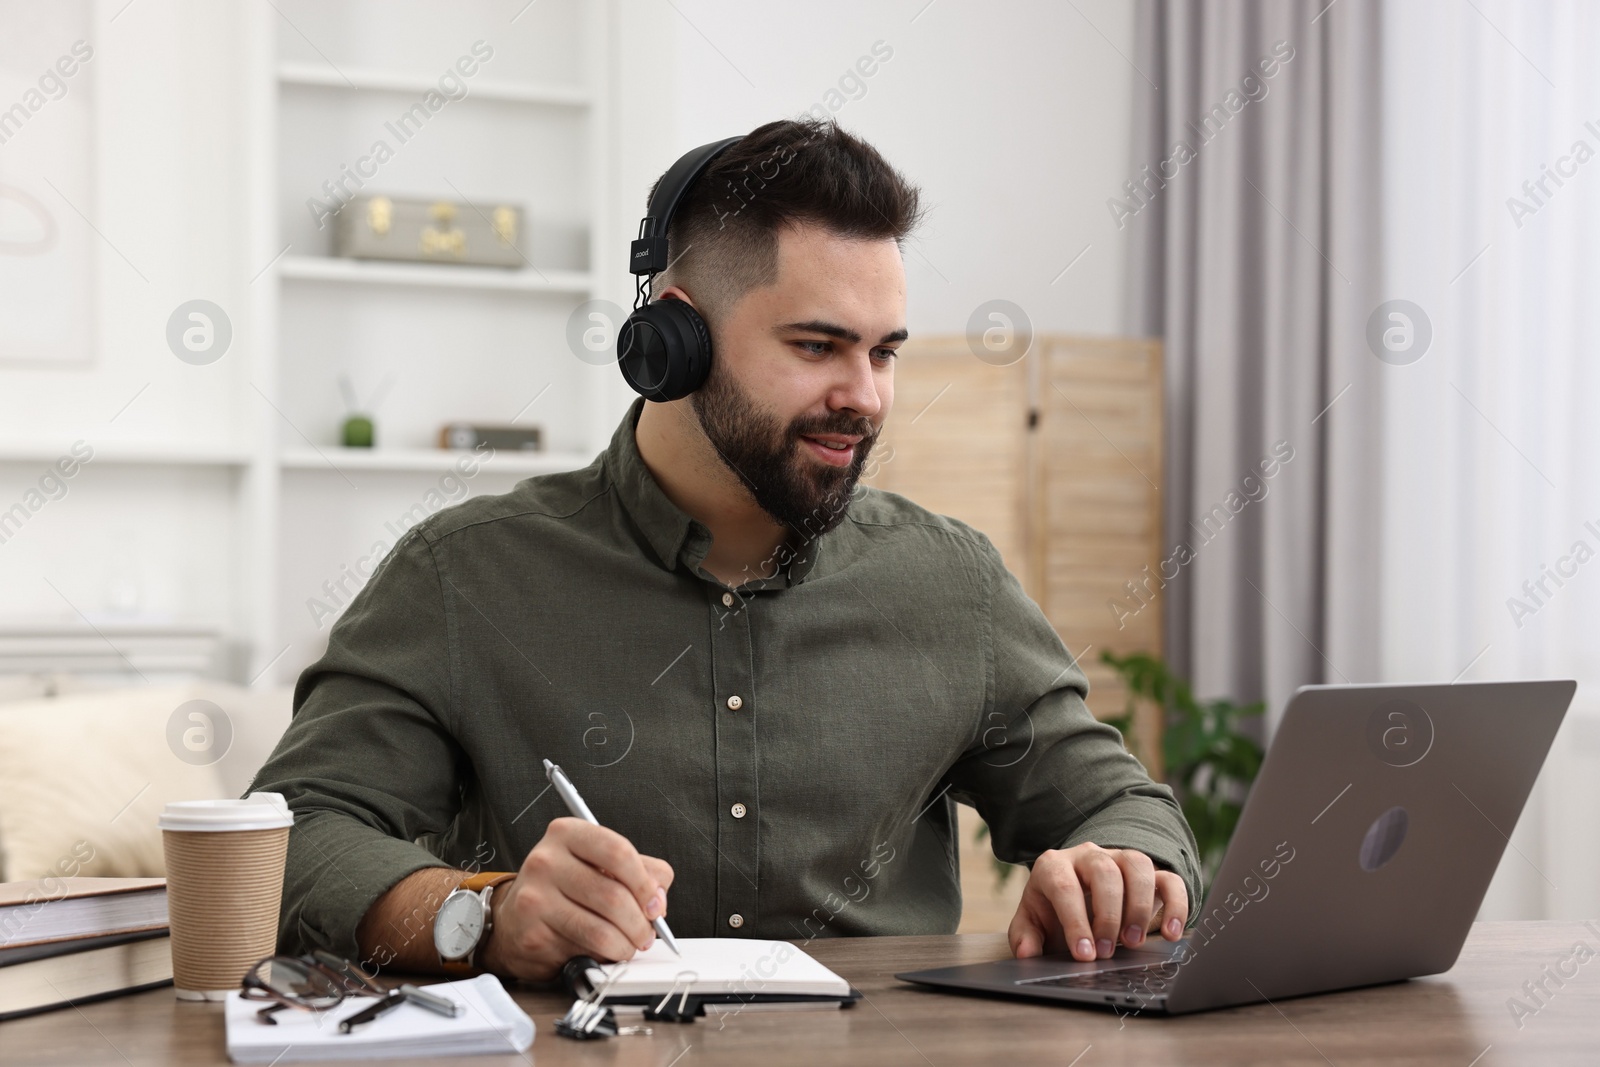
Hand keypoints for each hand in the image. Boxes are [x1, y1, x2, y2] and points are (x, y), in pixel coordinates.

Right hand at [480, 817, 673, 980]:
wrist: (513, 921)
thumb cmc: (563, 889)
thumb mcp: (599, 865)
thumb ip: (638, 871)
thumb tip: (659, 898)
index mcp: (567, 834)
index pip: (617, 851)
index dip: (645, 882)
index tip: (655, 903)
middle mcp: (546, 861)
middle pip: (613, 895)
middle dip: (641, 922)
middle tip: (647, 934)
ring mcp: (535, 898)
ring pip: (601, 929)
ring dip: (626, 945)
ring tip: (630, 946)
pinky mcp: (532, 934)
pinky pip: (584, 951)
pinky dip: (605, 957)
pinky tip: (604, 952)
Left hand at [1007, 843, 1187, 961]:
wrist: (1075, 898)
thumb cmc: (1052, 912)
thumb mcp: (1032, 924)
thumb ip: (1025, 938)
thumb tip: (1026, 953)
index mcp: (1054, 866)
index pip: (1064, 886)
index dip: (1075, 921)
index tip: (1084, 954)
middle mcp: (1088, 856)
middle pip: (1104, 871)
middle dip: (1108, 915)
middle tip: (1108, 952)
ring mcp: (1120, 859)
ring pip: (1137, 865)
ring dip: (1139, 905)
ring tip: (1134, 942)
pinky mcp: (1148, 873)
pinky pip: (1168, 878)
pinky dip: (1176, 904)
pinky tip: (1172, 934)